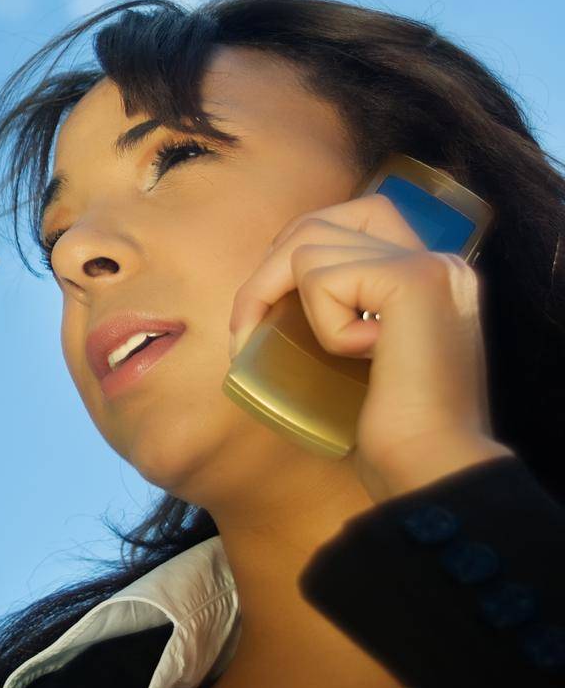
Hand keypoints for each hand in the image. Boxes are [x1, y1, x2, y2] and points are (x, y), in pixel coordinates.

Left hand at [227, 192, 514, 502]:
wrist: (430, 468)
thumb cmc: (391, 429)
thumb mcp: (363, 354)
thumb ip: (346, 311)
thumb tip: (272, 290)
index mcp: (430, 274)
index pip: (349, 218)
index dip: (294, 253)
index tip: (266, 309)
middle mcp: (439, 260)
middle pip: (321, 220)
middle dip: (269, 269)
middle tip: (248, 329)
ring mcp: (430, 265)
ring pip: (309, 243)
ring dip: (284, 299)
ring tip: (312, 350)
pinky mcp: (413, 279)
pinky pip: (322, 277)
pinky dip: (322, 320)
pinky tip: (359, 357)